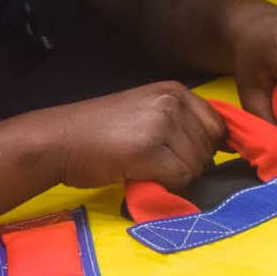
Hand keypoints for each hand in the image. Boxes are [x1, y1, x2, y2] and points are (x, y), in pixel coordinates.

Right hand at [30, 82, 227, 191]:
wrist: (58, 140)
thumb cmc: (98, 131)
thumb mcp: (145, 111)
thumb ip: (180, 121)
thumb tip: (218, 149)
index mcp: (173, 90)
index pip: (218, 126)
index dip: (205, 148)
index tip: (181, 156)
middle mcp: (171, 102)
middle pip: (209, 148)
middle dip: (188, 163)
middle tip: (154, 163)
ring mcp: (160, 124)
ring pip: (197, 166)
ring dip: (176, 176)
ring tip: (143, 167)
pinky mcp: (149, 150)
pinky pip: (180, 178)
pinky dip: (165, 185)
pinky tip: (140, 174)